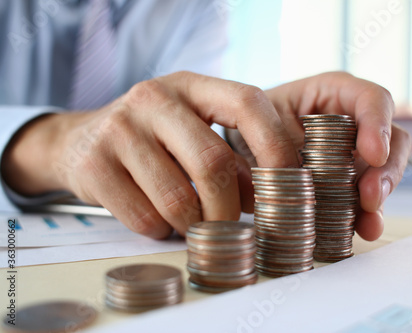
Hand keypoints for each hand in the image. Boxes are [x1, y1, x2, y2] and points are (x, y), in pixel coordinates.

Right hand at [1, 72, 298, 237]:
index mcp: (191, 85)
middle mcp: (154, 98)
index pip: (247, 103)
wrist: (79, 140)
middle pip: (213, 163)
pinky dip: (161, 231)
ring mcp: (120, 128)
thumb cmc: (153, 139)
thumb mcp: (194, 131)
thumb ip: (233, 157)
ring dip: (194, 225)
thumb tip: (277, 197)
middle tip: (232, 227)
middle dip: (230, 209)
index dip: (276, 146)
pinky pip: (144, 217)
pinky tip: (160, 222)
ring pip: (178, 199)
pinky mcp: (94, 163)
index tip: (290, 184)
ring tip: (194, 225)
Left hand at [230, 72, 411, 240]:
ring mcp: (356, 153)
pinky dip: (368, 215)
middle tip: (369, 197)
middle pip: (392, 139)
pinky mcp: (351, 181)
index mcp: (334, 93)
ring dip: (379, 198)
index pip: (371, 99)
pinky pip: (368, 198)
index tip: (373, 155)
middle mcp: (354, 121)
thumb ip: (269, 134)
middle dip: (385, 170)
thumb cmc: (251, 120)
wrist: (245, 143)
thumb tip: (279, 171)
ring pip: (385, 171)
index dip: (378, 124)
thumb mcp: (256, 116)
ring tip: (369, 222)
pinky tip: (364, 229)